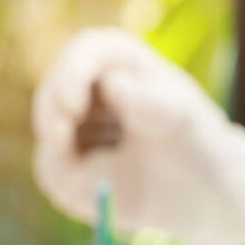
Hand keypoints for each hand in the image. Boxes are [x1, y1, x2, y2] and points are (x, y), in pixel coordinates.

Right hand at [32, 28, 244, 244]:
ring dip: (63, 157)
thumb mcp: (182, 120)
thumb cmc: (196, 145)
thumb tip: (111, 83)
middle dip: (51, 114)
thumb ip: (150, 100)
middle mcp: (92, 91)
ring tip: (105, 179)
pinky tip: (104, 190)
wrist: (196, 192)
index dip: (71, 74)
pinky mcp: (65, 164)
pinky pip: (51, 174)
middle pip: (54, 90)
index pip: (85, 52)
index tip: (73, 106)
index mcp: (123, 64)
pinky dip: (69, 186)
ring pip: (48, 138)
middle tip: (59, 138)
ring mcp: (75, 128)